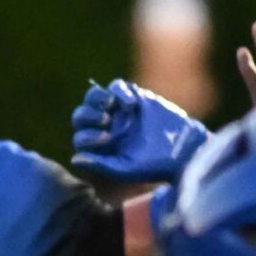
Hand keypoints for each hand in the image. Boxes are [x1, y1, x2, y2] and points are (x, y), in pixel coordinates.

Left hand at [71, 79, 210, 183]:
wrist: (181, 148)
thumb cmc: (152, 165)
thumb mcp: (124, 169)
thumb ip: (100, 164)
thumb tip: (74, 159)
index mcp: (100, 146)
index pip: (81, 137)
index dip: (87, 136)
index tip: (106, 138)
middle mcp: (106, 126)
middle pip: (82, 115)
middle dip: (88, 115)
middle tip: (104, 120)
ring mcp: (118, 110)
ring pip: (94, 96)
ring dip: (96, 98)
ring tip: (109, 106)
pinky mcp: (133, 96)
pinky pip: (116, 86)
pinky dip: (119, 91)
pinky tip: (130, 104)